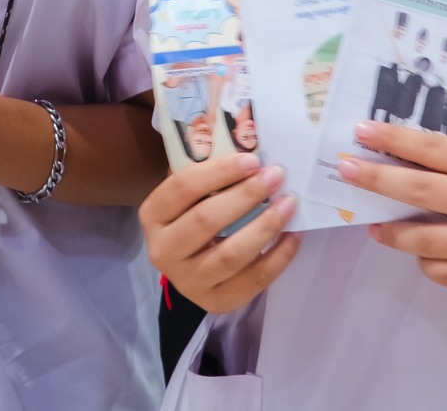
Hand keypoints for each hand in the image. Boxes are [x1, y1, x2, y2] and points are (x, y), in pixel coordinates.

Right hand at [140, 153, 300, 313]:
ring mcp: (189, 281)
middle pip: (206, 220)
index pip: (181, 188)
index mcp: (153, 216)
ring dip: (266, 225)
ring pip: (231, 254)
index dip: (218, 172)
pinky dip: (279, 256)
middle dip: (245, 195)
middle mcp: (163, 251)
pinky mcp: (217, 301)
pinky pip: (254, 279)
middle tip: (275, 176)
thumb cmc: (193, 217)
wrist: (190, 269)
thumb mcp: (191, 196)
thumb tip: (251, 145)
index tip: (252, 160)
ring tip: (289, 203)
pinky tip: (293, 234)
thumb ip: (209, 174)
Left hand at [350, 121, 446, 302]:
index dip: (393, 140)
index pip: (433, 150)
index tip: (359, 132)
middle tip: (344, 170)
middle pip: (420, 192)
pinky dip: (426, 261)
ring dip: (392, 232)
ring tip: (374, 227)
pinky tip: (425, 253)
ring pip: (424, 240)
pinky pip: (442, 271)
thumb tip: (395, 162)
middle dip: (376, 180)